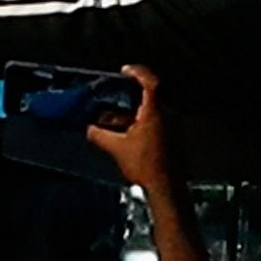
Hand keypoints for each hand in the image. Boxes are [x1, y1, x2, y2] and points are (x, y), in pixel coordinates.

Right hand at [87, 64, 173, 190]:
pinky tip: (125, 135)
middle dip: (128, 97)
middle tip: (114, 96)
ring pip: (150, 112)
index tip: (125, 71)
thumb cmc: (145, 166)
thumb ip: (100, 135)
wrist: (166, 188)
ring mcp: (171, 128)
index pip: (150, 82)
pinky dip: (139, 124)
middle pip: (149, 97)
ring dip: (131, 114)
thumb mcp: (117, 148)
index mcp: (155, 113)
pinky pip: (154, 124)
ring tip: (112, 122)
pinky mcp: (171, 139)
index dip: (138, 72)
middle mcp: (167, 116)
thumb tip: (89, 129)